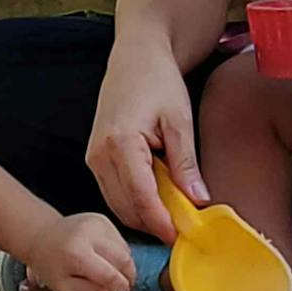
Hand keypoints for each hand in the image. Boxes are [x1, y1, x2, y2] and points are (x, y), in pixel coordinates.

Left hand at [24, 213, 136, 290]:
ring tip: (108, 271)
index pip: (110, 274)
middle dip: (127, 277)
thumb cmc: (49, 262)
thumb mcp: (64, 287)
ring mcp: (97, 224)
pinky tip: (104, 257)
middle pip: (124, 260)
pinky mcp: (102, 219)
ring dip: (123, 265)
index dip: (120, 289)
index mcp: (77, 254)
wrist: (41, 236)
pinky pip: (121, 241)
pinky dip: (119, 253)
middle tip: (120, 288)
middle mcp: (89, 234)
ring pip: (126, 250)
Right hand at [88, 41, 208, 242]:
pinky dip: (135, 201)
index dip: (162, 222)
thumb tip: (198, 199)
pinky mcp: (94, 157)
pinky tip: (158, 197)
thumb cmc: (157, 79)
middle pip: (126, 207)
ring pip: (118, 204)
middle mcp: (99, 153)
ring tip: (175, 213)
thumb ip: (186, 163)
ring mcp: (93, 157)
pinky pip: (113, 191)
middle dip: (154, 223)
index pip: (141, 197)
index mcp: (120, 142)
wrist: (136, 54)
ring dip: (144, 215)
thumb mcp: (179, 119)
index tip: (182, 236)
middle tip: (184, 228)